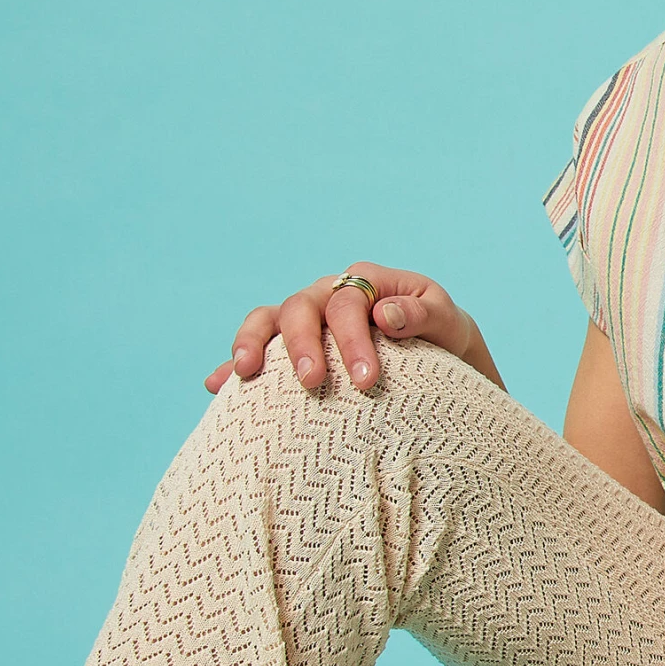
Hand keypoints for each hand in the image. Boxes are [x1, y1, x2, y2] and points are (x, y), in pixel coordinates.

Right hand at [204, 264, 493, 394]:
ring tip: (247, 374)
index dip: (353, 338)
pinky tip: (216, 385)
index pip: (349, 302)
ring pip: (268, 319)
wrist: (438, 355)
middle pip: (302, 309)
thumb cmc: (444, 336)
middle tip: (313, 383)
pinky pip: (256, 350)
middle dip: (303, 346)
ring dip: (253, 343)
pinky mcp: (290, 347)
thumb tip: (384, 314)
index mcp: (365, 280)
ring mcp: (305, 319)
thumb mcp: (447, 322)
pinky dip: (234, 365)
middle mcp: (328, 294)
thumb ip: (423, 312)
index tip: (366, 380)